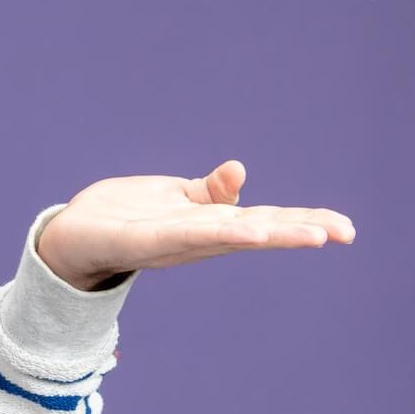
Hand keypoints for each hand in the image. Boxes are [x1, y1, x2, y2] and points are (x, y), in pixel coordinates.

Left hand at [36, 160, 354, 290]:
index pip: (265, 219)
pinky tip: (242, 229)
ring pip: (225, 236)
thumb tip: (241, 172)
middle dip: (298, 229)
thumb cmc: (124, 217)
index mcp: (209, 225)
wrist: (69, 236)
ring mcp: (171, 241)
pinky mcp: (141, 241)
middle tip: (343, 232)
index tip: (345, 227)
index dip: (304, 221)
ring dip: (265, 233)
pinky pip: (181, 235)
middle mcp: (197, 238)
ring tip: (306, 233)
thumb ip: (209, 192)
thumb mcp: (175, 199)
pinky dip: (212, 231)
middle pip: (256, 230)